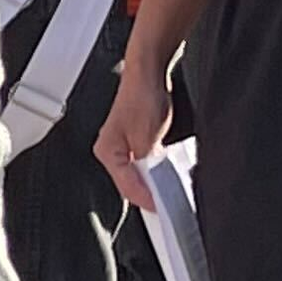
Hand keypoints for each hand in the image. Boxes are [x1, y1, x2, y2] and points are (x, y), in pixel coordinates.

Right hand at [98, 53, 174, 208]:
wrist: (148, 71)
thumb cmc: (142, 96)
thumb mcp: (147, 138)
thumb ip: (148, 167)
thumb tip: (155, 190)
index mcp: (108, 153)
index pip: (127, 188)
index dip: (148, 200)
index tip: (166, 209)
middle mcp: (113, 152)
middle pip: (132, 185)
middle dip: (152, 194)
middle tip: (172, 203)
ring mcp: (125, 146)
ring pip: (141, 176)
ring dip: (157, 183)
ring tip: (173, 189)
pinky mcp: (138, 141)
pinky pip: (148, 165)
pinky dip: (159, 171)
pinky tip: (171, 172)